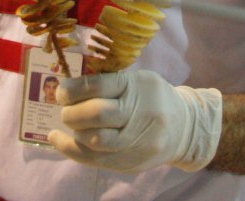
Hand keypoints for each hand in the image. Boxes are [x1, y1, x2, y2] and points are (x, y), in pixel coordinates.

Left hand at [49, 70, 221, 172]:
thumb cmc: (154, 99)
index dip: (73, 89)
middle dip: (72, 112)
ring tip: (67, 124)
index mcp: (139, 87)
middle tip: (64, 109)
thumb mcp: (139, 81)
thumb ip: (109, 83)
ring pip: (94, 140)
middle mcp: (140, 113)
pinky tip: (59, 140)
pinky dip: (71, 150)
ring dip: (73, 132)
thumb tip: (70, 88)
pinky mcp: (130, 162)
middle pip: (96, 114)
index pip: (99, 86)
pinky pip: (94, 159)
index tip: (62, 90)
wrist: (184, 128)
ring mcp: (136, 141)